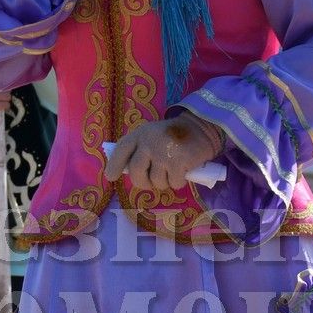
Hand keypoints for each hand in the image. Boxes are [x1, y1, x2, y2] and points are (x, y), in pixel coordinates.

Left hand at [105, 112, 222, 193]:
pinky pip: (174, 183)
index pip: (121, 150)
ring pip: (156, 181)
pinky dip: (179, 182)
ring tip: (171, 172)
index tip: (111, 177)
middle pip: (136, 173)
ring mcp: (163, 153)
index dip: (114, 165)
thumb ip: (139, 149)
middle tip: (150, 184)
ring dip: (164, 183)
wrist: (201, 128)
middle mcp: (149, 143)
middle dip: (142, 183)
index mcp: (140, 135)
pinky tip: (183, 172)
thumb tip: (126, 171)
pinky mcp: (179, 162)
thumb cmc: (173, 136)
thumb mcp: (152, 135)